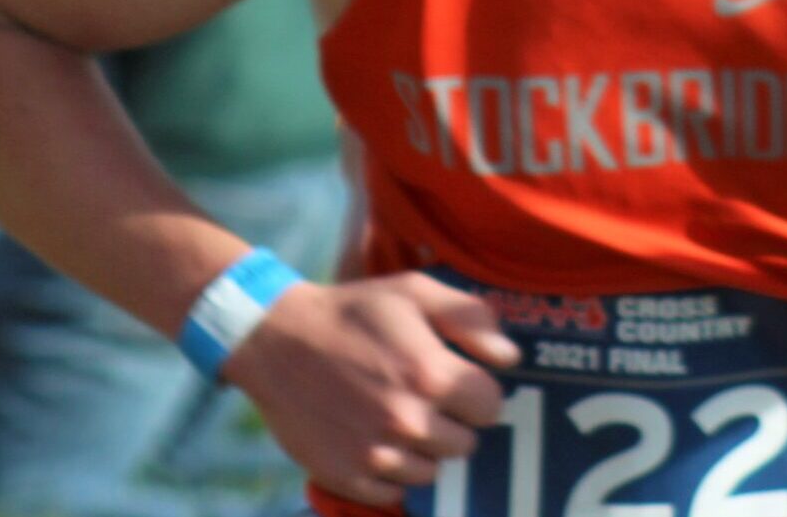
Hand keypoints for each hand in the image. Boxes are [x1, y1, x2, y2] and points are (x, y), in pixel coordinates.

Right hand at [222, 273, 519, 508]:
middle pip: (465, 444)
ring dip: (423, 449)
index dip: (479, 393)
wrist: (276, 341)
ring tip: (398, 416)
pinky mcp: (346, 476)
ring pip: (432, 472)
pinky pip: (394, 494)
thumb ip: (471, 318)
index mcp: (430, 374)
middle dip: (453, 422)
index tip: (460, 381)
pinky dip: (390, 472)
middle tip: (425, 398)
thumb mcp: (415, 292)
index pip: (491, 407)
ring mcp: (375, 454)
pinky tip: (376, 438)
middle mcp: (407, 420)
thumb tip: (510, 357)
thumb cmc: (354, 311)